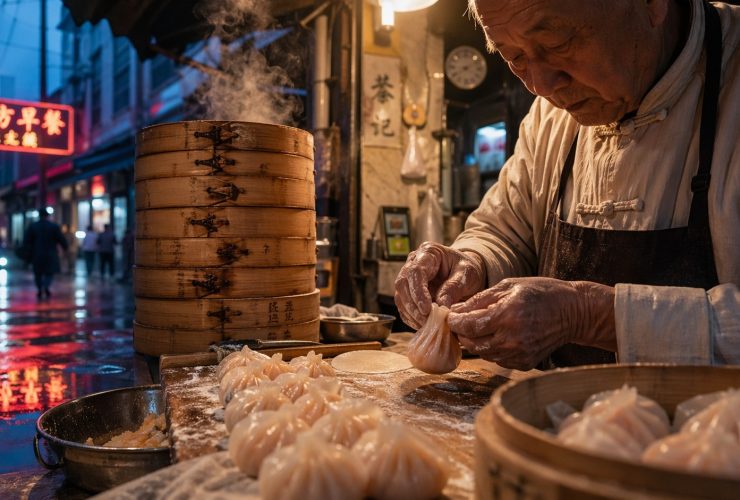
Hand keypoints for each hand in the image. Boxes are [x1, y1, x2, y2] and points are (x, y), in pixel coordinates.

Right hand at [394, 242, 486, 328]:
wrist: (463, 273)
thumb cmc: (466, 270)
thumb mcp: (467, 274)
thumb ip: (454, 287)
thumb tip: (441, 305)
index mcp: (428, 252)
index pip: (415, 271)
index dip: (418, 291)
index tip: (426, 309)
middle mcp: (413, 263)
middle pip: (402, 284)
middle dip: (413, 306)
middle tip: (427, 321)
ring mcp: (408, 278)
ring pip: (400, 297)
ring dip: (411, 314)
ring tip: (428, 326)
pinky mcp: (407, 293)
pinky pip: (403, 307)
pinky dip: (412, 319)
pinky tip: (424, 326)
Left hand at [447, 277, 615, 369]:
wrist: (573, 312)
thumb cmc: (540, 293)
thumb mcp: (509, 286)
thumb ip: (480, 299)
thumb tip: (456, 310)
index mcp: (507, 315)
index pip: (469, 326)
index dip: (455, 322)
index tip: (451, 315)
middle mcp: (512, 339)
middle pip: (472, 343)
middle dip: (462, 333)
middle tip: (462, 322)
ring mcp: (519, 354)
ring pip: (483, 353)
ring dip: (476, 341)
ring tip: (479, 327)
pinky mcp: (525, 363)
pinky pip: (497, 360)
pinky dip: (492, 349)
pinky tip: (498, 336)